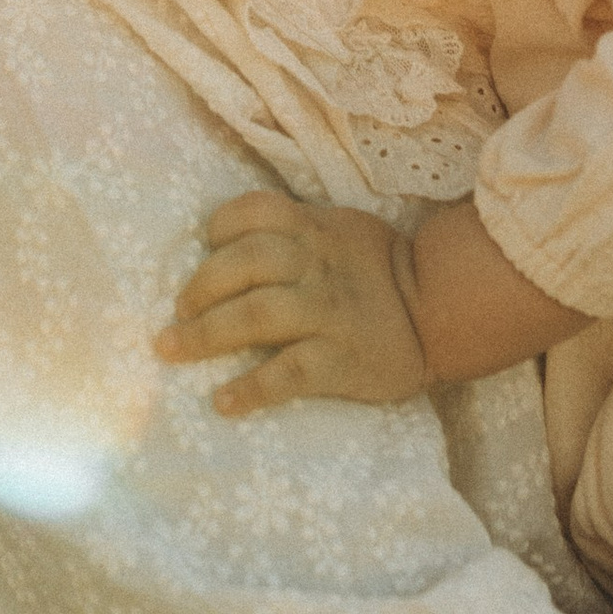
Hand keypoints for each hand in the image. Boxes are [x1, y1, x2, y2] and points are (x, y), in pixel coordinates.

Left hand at [158, 191, 425, 415]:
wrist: (440, 314)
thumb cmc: (376, 271)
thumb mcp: (340, 231)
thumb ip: (293, 231)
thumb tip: (224, 244)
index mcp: (314, 230)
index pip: (257, 211)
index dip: (222, 226)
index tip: (205, 247)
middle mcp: (316, 267)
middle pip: (246, 262)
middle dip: (200, 286)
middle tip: (177, 313)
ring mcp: (328, 313)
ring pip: (258, 314)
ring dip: (207, 334)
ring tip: (173, 350)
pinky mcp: (340, 360)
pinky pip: (289, 373)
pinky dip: (252, 388)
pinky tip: (224, 402)